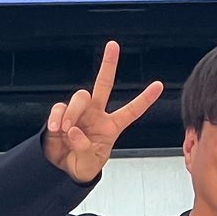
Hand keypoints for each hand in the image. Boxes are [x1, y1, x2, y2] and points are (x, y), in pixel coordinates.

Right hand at [43, 41, 164, 183]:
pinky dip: (57, 117)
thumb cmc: (82, 166)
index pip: (132, 111)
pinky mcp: (61, 113)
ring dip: (73, 112)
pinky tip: (57, 129)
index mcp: (111, 127)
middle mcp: (96, 114)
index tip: (159, 85)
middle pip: (103, 84)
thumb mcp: (90, 164)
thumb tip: (74, 131)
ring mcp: (79, 112)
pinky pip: (59, 107)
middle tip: (114, 45)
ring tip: (66, 130)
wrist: (62, 170)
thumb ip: (84, 147)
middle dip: (109, 64)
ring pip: (80, 97)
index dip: (145, 99)